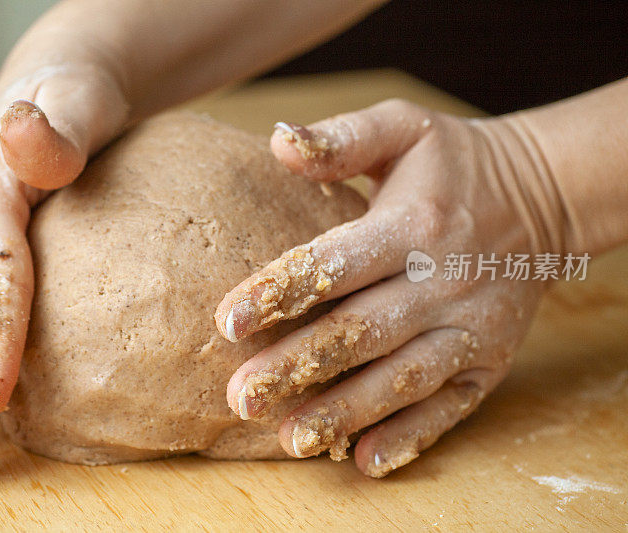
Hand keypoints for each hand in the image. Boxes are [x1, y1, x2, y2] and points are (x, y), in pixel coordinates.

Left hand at [215, 99, 562, 475]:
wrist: (542, 196)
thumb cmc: (453, 162)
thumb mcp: (402, 128)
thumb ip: (342, 138)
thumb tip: (276, 141)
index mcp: (411, 225)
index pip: (335, 265)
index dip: (280, 292)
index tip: (227, 321)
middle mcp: (441, 281)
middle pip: (360, 332)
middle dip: (298, 367)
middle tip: (241, 398)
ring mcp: (469, 328)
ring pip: (400, 378)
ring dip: (344, 411)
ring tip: (290, 438)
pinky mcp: (488, 361)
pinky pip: (449, 406)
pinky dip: (410, 437)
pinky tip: (365, 460)